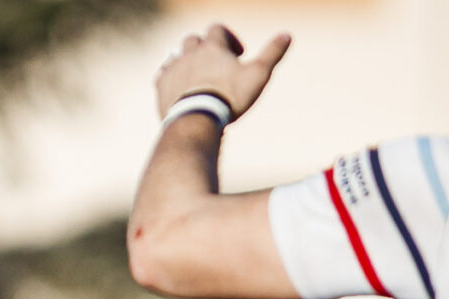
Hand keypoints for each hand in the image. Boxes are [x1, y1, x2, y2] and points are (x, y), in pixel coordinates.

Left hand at [155, 25, 288, 120]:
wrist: (196, 120)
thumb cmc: (229, 97)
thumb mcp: (258, 74)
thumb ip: (272, 53)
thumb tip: (287, 35)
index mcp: (212, 47)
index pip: (217, 28)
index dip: (229, 38)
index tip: (238, 55)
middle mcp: (189, 54)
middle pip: (193, 39)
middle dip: (204, 47)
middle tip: (216, 64)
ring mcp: (172, 70)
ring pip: (175, 55)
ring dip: (185, 60)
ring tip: (197, 75)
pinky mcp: (160, 87)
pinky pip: (161, 74)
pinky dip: (169, 76)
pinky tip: (176, 85)